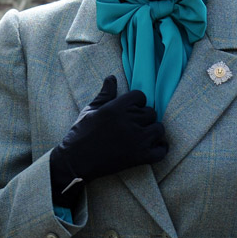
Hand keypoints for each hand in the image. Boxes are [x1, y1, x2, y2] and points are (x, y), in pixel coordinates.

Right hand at [49, 75, 166, 206]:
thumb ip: (105, 94)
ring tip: (144, 135)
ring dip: (153, 131)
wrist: (75, 161)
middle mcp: (129, 122)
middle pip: (151, 112)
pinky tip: (154, 148)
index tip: (131, 109)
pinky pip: (161, 151)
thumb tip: (111, 77)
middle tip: (134, 124)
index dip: (136, 102)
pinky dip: (160, 149)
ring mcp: (137, 140)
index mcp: (117, 108)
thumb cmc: (81, 133)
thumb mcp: (91, 110)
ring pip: (159, 129)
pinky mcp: (139, 157)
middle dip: (144, 117)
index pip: (140, 96)